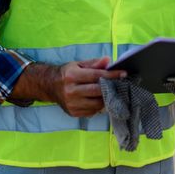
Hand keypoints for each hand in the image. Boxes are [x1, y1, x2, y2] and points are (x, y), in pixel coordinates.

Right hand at [11, 57, 125, 117]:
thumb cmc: (68, 73)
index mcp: (72, 76)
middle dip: (111, 87)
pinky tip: (100, 99)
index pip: (97, 76)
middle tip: (120, 83)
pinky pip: (92, 111)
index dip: (112, 75)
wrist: (50, 86)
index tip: (124, 73)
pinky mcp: (73, 113)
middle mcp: (71, 91)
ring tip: (111, 91)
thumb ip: (94, 63)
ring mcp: (72, 104)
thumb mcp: (79, 64)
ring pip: (97, 103)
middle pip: (97, 91)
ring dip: (106, 98)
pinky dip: (99, 105)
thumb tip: (108, 60)